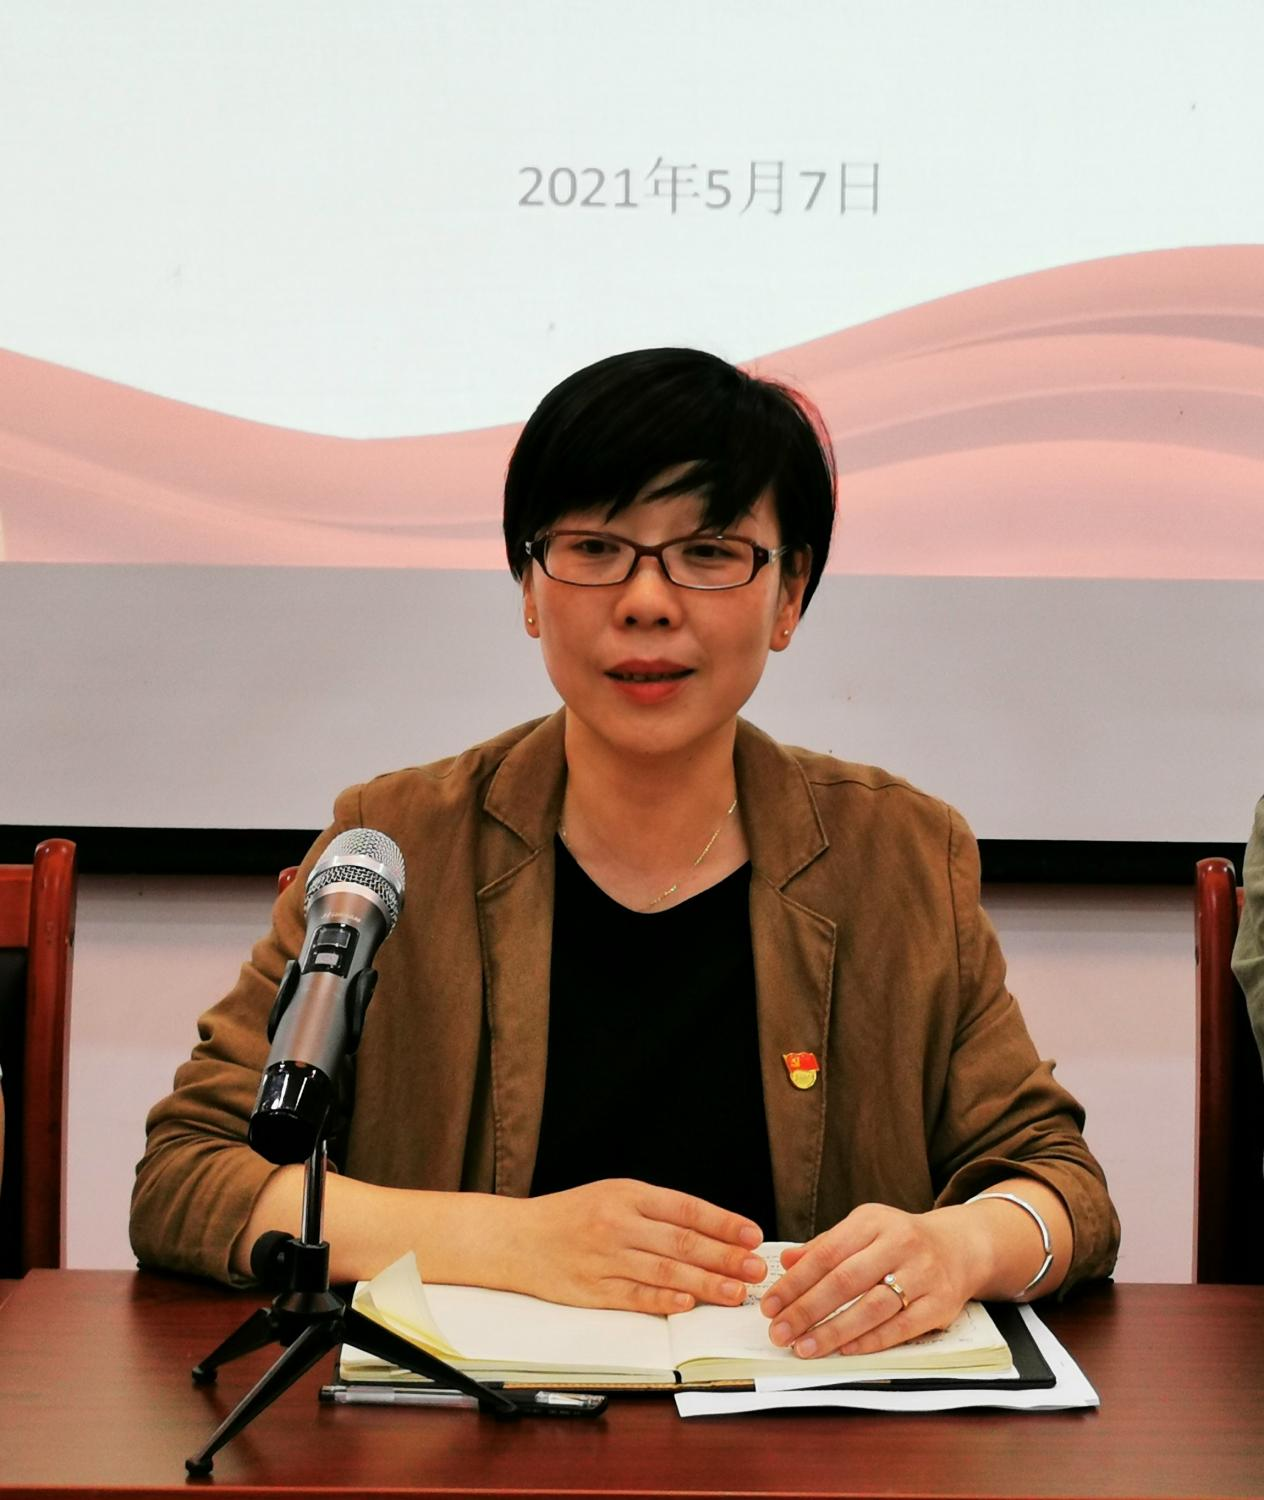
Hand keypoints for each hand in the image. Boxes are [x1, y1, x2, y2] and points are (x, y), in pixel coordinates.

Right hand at [512, 1178, 765, 1314]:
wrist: (518, 1238)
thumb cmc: (571, 1216)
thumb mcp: (613, 1194)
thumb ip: (657, 1210)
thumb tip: (710, 1231)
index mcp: (627, 1194)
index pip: (687, 1208)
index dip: (723, 1223)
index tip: (752, 1235)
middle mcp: (618, 1223)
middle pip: (682, 1242)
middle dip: (725, 1257)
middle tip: (755, 1269)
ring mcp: (605, 1258)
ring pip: (665, 1271)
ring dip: (706, 1284)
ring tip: (735, 1292)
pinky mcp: (593, 1289)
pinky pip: (636, 1295)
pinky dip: (664, 1299)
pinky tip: (688, 1304)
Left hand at [760, 1202, 991, 1357]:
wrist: (960, 1248)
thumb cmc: (899, 1241)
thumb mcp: (864, 1230)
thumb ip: (825, 1246)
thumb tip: (786, 1261)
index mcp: (873, 1221)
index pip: (826, 1253)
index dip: (795, 1282)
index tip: (770, 1305)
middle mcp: (899, 1243)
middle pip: (846, 1281)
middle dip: (807, 1310)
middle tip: (779, 1332)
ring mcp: (923, 1274)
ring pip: (872, 1307)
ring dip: (834, 1331)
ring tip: (805, 1347)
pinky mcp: (940, 1305)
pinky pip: (901, 1327)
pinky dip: (870, 1341)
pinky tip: (844, 1350)